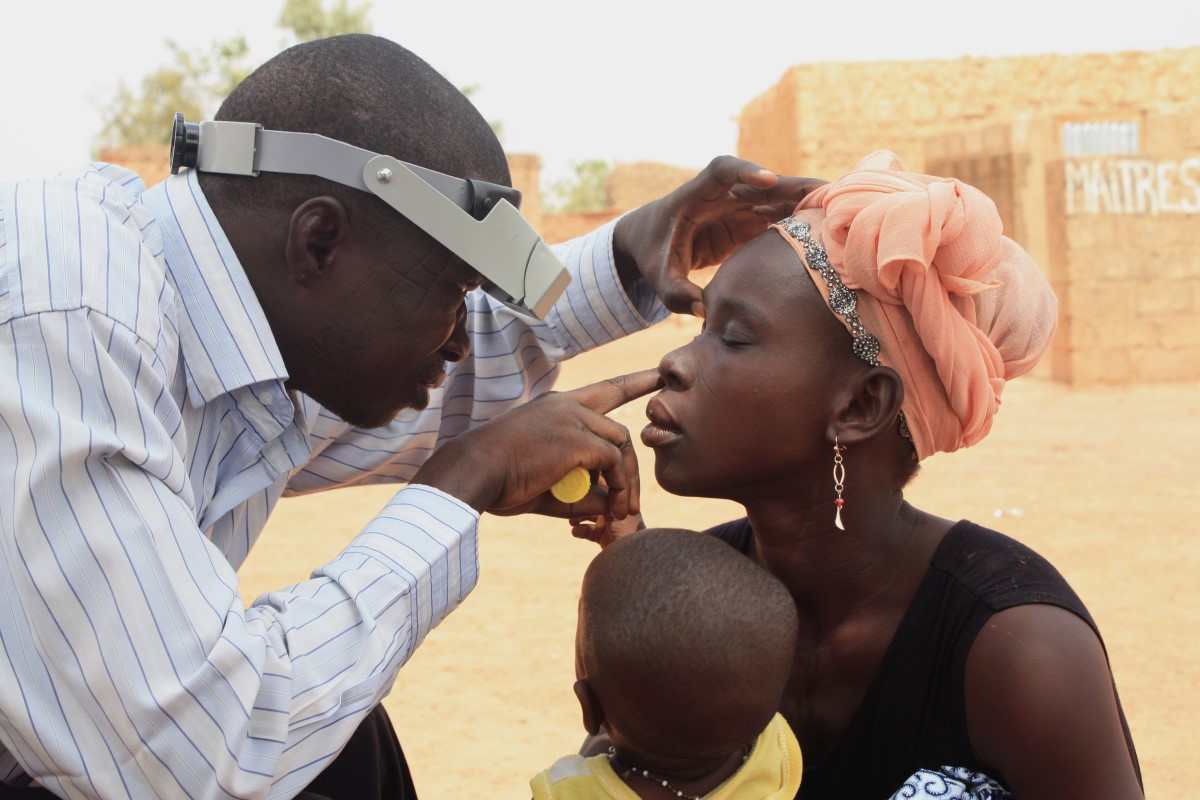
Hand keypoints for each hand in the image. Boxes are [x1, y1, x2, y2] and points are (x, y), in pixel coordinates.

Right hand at [410, 370, 661, 518]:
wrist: (473, 471)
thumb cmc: (497, 479)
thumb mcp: (542, 482)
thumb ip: (576, 491)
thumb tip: (606, 505)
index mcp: (555, 408)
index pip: (603, 390)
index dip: (633, 383)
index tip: (657, 375)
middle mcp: (567, 406)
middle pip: (618, 426)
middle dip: (634, 461)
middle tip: (634, 501)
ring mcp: (573, 419)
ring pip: (621, 444)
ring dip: (627, 482)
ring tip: (623, 512)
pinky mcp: (578, 440)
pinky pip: (613, 462)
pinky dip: (619, 486)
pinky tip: (613, 508)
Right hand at [570, 476, 645, 547]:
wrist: (631, 555)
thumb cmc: (626, 528)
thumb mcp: (612, 505)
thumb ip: (598, 493)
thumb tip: (582, 477)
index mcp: (619, 496)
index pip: (601, 483)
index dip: (588, 481)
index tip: (574, 479)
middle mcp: (613, 507)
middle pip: (591, 499)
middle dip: (579, 500)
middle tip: (569, 501)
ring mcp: (607, 522)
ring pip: (586, 514)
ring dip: (577, 516)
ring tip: (571, 519)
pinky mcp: (601, 536)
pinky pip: (586, 530)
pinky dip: (579, 530)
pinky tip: (576, 531)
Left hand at [613, 156, 826, 315]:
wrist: (651, 243)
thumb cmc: (653, 253)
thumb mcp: (658, 275)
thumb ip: (674, 292)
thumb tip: (702, 311)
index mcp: (697, 194)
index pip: (723, 171)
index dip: (746, 172)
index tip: (768, 180)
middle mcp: (725, 195)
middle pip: (764, 182)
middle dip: (795, 185)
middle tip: (829, 193)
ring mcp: (741, 207)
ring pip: (780, 199)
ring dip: (808, 204)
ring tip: (842, 213)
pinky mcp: (751, 222)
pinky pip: (782, 217)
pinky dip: (804, 223)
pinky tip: (831, 234)